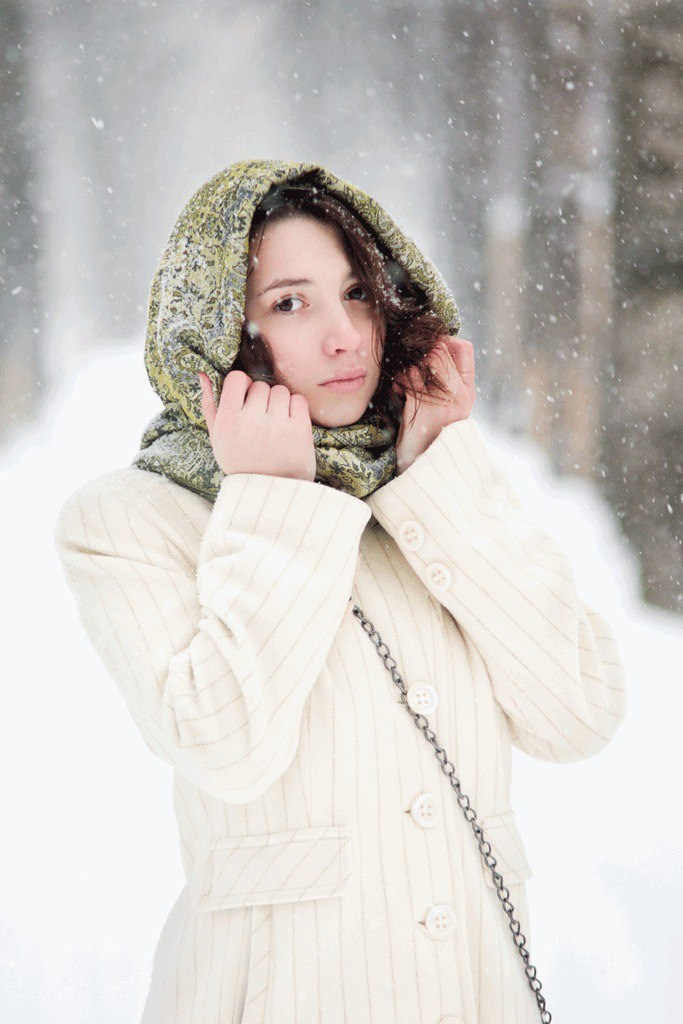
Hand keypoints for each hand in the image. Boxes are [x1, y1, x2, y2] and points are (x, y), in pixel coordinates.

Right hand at [198, 370, 316, 482]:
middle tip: (261, 420)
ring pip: (280, 391)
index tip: (246, 401)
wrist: (269, 493)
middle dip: (262, 399)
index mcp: (228, 420)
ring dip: (279, 403)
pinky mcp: (299, 430)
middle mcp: (251, 421)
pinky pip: (298, 400)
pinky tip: (289, 424)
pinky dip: (295, 409)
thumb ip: (209, 405)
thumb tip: (203, 375)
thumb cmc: (240, 462)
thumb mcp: (218, 438)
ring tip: (275, 424)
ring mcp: (277, 425)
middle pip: (261, 385)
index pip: (237, 378)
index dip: (243, 386)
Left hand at [392, 336, 475, 474]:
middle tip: (409, 363)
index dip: (445, 341)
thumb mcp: (443, 405)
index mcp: (467, 392)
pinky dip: (399, 380)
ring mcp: (445, 402)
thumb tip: (429, 347)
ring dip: (407, 367)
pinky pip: (410, 378)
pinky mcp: (426, 409)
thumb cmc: (427, 435)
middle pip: (441, 350)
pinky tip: (397, 390)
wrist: (421, 468)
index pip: (464, 349)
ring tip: (402, 380)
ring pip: (424, 360)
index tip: (428, 349)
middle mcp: (461, 395)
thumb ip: (443, 380)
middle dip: (420, 352)